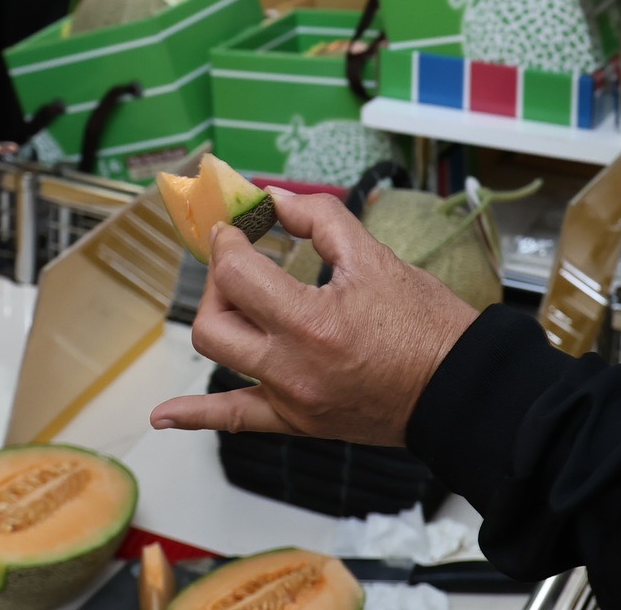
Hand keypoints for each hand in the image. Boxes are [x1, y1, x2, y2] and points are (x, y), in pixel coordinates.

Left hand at [149, 190, 474, 443]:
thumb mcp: (374, 256)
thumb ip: (319, 218)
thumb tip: (277, 198)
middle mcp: (291, 367)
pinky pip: (236, 421)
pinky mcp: (297, 422)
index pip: (238, 271)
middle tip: (243, 260)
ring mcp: (290, 400)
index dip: (230, 239)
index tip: (240, 225)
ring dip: (217, 320)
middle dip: (220, 279)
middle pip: (214, 319)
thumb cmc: (427, 326)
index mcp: (311, 322)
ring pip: (219, 358)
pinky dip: (195, 417)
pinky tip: (162, 417)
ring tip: (237, 299)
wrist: (457, 388)